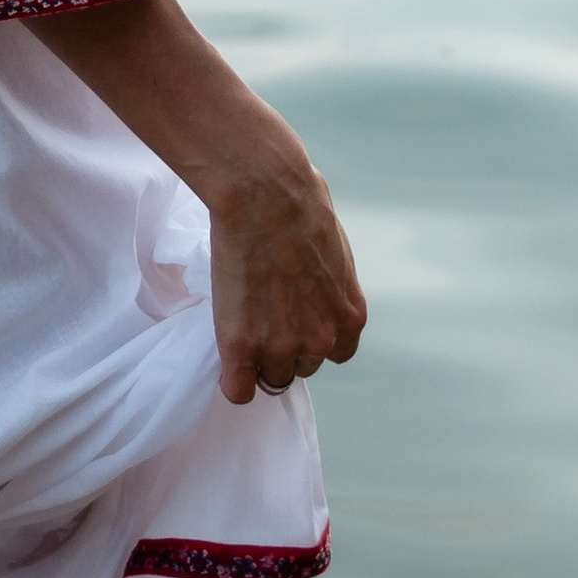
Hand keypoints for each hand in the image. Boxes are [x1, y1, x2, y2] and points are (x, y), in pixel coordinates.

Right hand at [19, 0, 367, 404]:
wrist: (261, 189)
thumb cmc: (298, 200)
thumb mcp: (334, 247)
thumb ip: (331, 284)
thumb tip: (318, 288)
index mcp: (349, 318)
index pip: (334, 355)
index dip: (309, 334)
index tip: (290, 315)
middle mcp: (321, 341)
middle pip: (300, 366)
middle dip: (283, 344)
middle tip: (261, 309)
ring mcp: (280, 346)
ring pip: (269, 377)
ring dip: (256, 356)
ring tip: (241, 319)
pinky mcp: (240, 344)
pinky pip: (237, 389)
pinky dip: (231, 377)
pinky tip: (227, 355)